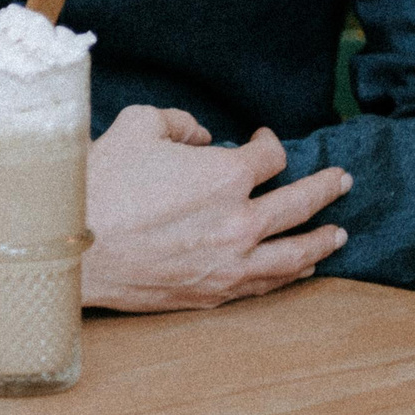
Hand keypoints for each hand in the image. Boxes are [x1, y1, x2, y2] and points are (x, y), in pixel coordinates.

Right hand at [81, 105, 350, 312]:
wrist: (72, 246)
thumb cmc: (100, 183)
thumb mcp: (136, 126)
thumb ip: (177, 122)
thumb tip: (200, 135)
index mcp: (225, 175)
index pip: (270, 157)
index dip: (270, 143)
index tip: (263, 140)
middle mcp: (240, 220)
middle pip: (301, 203)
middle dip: (325, 187)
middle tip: (342, 181)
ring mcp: (231, 262)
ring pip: (295, 252)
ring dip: (323, 239)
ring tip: (339, 233)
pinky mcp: (213, 292)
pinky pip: (266, 283)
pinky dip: (291, 273)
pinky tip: (303, 267)